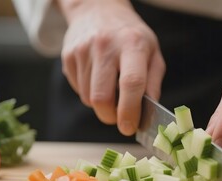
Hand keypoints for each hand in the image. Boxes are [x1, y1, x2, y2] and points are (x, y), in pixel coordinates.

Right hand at [57, 0, 164, 135]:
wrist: (98, 9)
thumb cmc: (131, 36)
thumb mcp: (152, 53)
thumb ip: (153, 83)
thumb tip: (148, 113)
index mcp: (132, 44)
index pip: (131, 83)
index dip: (130, 111)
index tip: (130, 127)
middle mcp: (105, 45)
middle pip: (102, 97)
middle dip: (110, 117)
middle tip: (119, 118)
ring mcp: (82, 50)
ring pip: (88, 98)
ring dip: (101, 105)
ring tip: (111, 88)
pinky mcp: (68, 56)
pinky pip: (78, 89)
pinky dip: (90, 93)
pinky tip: (98, 78)